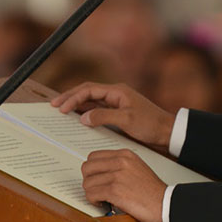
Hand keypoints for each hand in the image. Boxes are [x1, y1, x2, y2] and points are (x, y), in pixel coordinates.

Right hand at [51, 82, 174, 150]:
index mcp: (117, 91)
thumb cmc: (150, 124)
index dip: (73, 98)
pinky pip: (97, 110)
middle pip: (87, 92)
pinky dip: (85, 112)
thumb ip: (104, 117)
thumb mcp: (126, 120)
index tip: (60, 108)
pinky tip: (77, 119)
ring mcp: (116, 103)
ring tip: (60, 110)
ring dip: (76, 104)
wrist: (167, 132)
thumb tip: (83, 117)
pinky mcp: (117, 113)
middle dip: (69, 98)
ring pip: (91, 101)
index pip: (89, 90)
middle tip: (54, 106)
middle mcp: (115, 94)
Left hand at [81, 150, 165, 221]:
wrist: (164, 205)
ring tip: (102, 198)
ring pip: (87, 183)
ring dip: (92, 193)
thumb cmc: (151, 191)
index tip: (97, 179)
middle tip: (97, 189)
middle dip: (89, 181)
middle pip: (87, 168)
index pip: (94, 156)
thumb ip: (119, 165)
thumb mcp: (136, 168)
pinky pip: (91, 194)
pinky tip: (103, 203)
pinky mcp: (114, 191)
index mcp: (125, 154)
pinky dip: (94, 201)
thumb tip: (99, 171)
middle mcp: (120, 162)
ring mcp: (117, 176)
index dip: (92, 170)